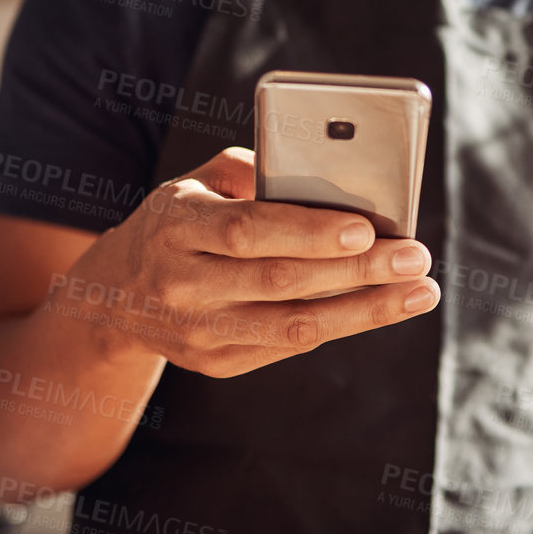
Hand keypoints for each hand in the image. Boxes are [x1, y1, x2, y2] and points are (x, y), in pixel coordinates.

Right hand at [90, 146, 439, 377]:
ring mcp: (198, 331)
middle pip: (282, 281)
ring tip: (417, 292)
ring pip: (294, 326)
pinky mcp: (216, 362)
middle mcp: (183, 284)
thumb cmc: (176, 224)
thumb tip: (324, 175)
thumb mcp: (194, 182)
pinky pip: (288, 344)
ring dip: (365, 310)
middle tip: (415, 257)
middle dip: (358, 271)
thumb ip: (250, 171)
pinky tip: (377, 307)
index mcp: (176, 227)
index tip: (365, 230)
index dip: (309, 232)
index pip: (248, 231)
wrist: (114, 297)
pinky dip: (338, 324)